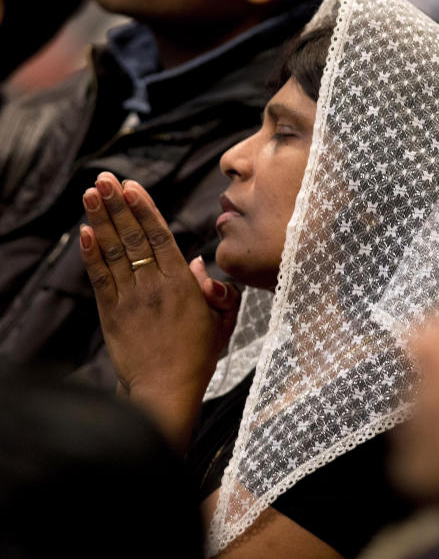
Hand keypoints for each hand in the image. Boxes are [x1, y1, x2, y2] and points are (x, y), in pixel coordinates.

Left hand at [79, 172, 239, 448]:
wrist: (166, 390)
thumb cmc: (199, 356)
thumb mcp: (223, 321)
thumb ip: (217, 291)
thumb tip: (200, 263)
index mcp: (183, 285)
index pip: (160, 237)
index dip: (144, 209)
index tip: (132, 186)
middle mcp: (154, 287)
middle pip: (133, 237)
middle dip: (118, 205)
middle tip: (104, 178)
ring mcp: (130, 299)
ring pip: (114, 251)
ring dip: (101, 220)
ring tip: (91, 193)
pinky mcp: (111, 314)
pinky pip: (99, 278)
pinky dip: (91, 254)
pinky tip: (85, 231)